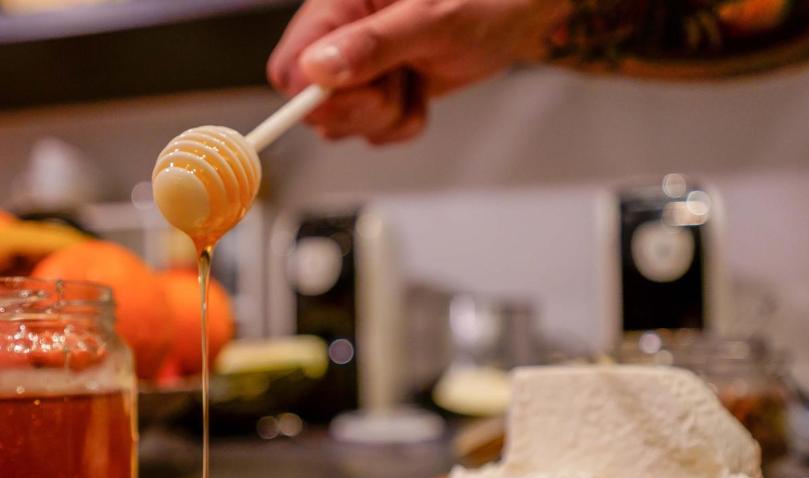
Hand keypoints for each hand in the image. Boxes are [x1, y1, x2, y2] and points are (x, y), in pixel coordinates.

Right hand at [267, 0, 569, 143]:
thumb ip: (375, 43)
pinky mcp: (376, 93)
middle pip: (314, 107)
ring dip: (387, 117)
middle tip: (402, 79)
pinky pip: (371, 133)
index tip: (361, 92)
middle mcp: (339, 38)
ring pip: (343, 125)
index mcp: (337, 5)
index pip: (288, 68)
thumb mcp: (434, 16)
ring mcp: (356, 70)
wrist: (519, 14)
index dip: (315, 96)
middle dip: (364, 109)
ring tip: (416, 78)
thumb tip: (319, 70)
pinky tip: (419, 91)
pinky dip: (401, 124)